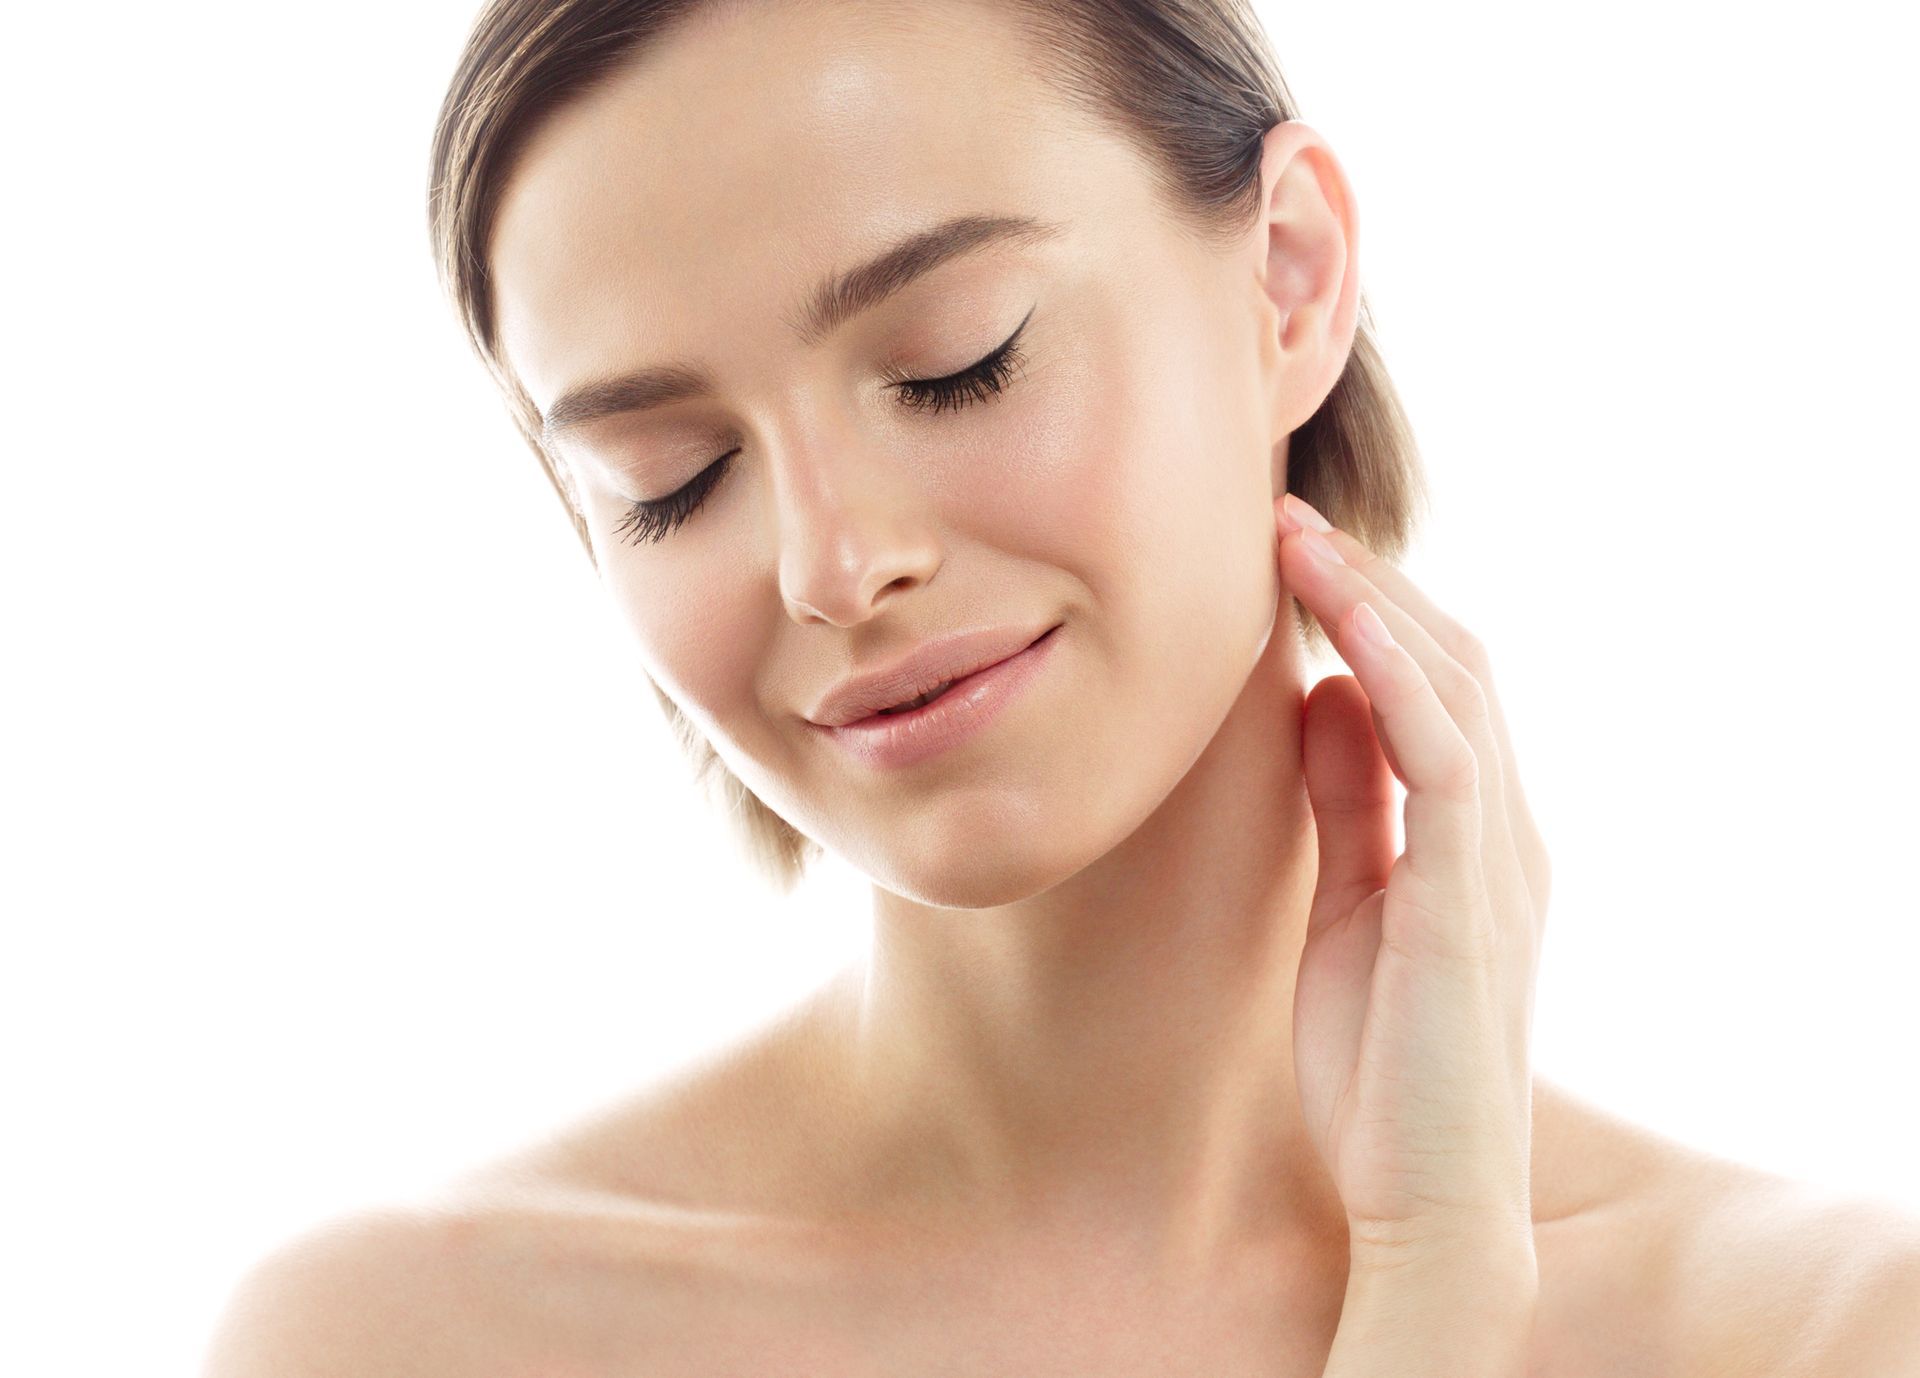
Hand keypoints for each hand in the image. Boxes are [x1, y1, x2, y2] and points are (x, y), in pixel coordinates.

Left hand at [1275, 492, 1551, 1270]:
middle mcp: (1504, 832)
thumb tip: (1321, 696)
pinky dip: (1397, 674)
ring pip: (1457, 687)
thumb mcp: (1351, 903)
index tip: (1290, 556)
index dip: (1371, 612)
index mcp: (1474, 838)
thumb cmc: (1382, 1067)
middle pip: (1454, 664)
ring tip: (1295, 536)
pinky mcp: (1473, 894)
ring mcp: (1499, 859)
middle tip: (1282, 519)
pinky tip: (1337, 620)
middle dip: (1368, 583)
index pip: (1438, 689)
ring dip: (1374, 601)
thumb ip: (1347, 801)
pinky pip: (1443, 754)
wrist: (1427, 1198)